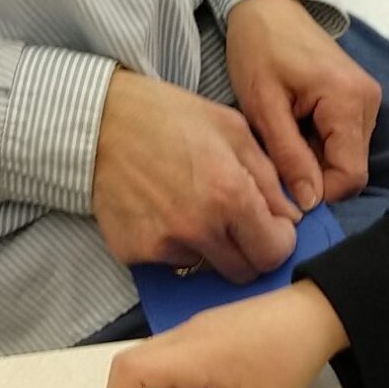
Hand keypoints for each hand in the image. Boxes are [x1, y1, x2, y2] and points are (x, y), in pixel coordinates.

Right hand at [92, 70, 299, 283]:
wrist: (98, 121)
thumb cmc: (167, 116)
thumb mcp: (232, 129)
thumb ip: (268, 177)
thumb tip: (291, 216)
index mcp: (229, 196)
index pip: (274, 252)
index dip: (279, 239)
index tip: (271, 227)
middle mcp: (197, 228)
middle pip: (243, 271)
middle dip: (249, 250)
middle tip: (236, 222)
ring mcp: (162, 245)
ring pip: (207, 267)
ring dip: (210, 246)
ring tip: (191, 205)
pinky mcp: (134, 252)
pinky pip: (170, 261)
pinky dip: (174, 243)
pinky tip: (162, 209)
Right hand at [104, 282, 348, 387]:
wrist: (317, 312)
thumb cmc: (287, 355)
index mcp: (189, 353)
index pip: (128, 371)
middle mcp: (183, 336)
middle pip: (142, 370)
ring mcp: (196, 329)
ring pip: (170, 370)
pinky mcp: (210, 329)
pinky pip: (188, 360)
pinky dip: (203, 382)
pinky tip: (239, 385)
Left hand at [224, 0, 379, 210]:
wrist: (266, 7)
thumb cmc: (259, 49)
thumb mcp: (263, 106)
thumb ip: (289, 156)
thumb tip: (309, 203)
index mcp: (348, 99)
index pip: (351, 175)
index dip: (319, 192)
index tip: (282, 185)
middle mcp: (369, 100)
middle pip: (350, 167)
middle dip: (313, 172)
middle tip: (274, 152)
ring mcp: (368, 98)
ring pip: (346, 155)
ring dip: (314, 157)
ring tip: (282, 131)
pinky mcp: (359, 98)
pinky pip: (344, 139)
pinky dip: (318, 143)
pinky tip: (293, 123)